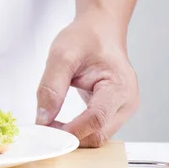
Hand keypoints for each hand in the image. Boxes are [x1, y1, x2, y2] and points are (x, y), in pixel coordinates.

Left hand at [35, 13, 139, 146]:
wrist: (101, 30)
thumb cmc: (86, 38)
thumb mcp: (61, 55)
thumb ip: (51, 87)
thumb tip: (42, 119)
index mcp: (119, 86)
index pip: (95, 119)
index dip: (69, 131)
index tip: (43, 133)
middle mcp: (127, 102)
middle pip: (98, 135)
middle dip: (69, 137)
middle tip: (41, 131)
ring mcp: (123, 109)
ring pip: (97, 137)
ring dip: (72, 136)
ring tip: (49, 126)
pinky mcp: (114, 112)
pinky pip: (95, 130)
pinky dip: (77, 131)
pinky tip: (59, 125)